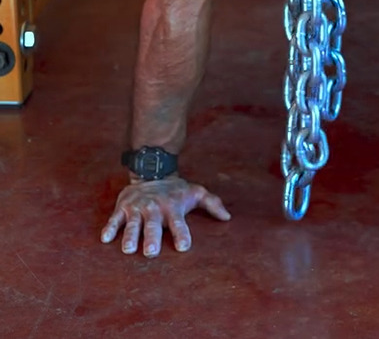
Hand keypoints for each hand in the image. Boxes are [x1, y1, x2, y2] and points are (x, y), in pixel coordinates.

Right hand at [100, 175, 230, 256]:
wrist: (152, 170)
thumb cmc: (176, 189)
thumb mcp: (196, 192)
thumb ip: (212, 204)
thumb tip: (228, 217)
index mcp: (173, 208)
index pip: (179, 223)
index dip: (181, 234)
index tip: (184, 246)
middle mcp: (154, 209)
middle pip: (153, 226)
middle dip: (151, 238)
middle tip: (151, 252)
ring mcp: (137, 208)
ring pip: (132, 224)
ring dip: (130, 236)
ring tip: (128, 249)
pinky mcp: (123, 207)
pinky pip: (115, 218)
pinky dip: (110, 228)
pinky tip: (105, 239)